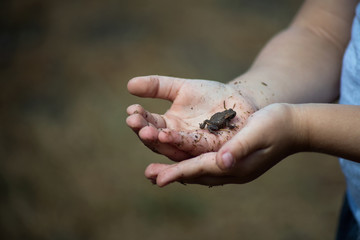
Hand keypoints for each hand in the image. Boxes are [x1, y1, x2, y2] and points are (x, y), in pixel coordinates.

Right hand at [126, 75, 256, 160]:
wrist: (240, 101)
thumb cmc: (210, 96)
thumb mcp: (181, 88)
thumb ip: (158, 86)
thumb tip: (129, 85)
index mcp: (169, 126)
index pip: (149, 125)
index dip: (139, 119)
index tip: (130, 110)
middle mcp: (179, 140)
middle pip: (157, 140)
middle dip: (145, 131)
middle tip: (134, 122)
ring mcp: (195, 147)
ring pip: (173, 148)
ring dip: (160, 142)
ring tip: (148, 133)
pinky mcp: (213, 149)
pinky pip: (196, 149)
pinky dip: (182, 144)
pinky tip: (170, 136)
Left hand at [145, 103, 304, 186]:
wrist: (294, 127)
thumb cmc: (277, 125)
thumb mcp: (258, 132)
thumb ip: (240, 147)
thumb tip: (222, 161)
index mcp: (235, 165)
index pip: (200, 169)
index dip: (178, 173)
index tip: (158, 179)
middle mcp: (231, 171)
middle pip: (195, 174)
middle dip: (172, 174)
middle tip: (149, 175)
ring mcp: (232, 168)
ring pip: (198, 171)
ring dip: (178, 171)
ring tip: (157, 171)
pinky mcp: (232, 161)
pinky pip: (205, 166)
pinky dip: (190, 165)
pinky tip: (180, 162)